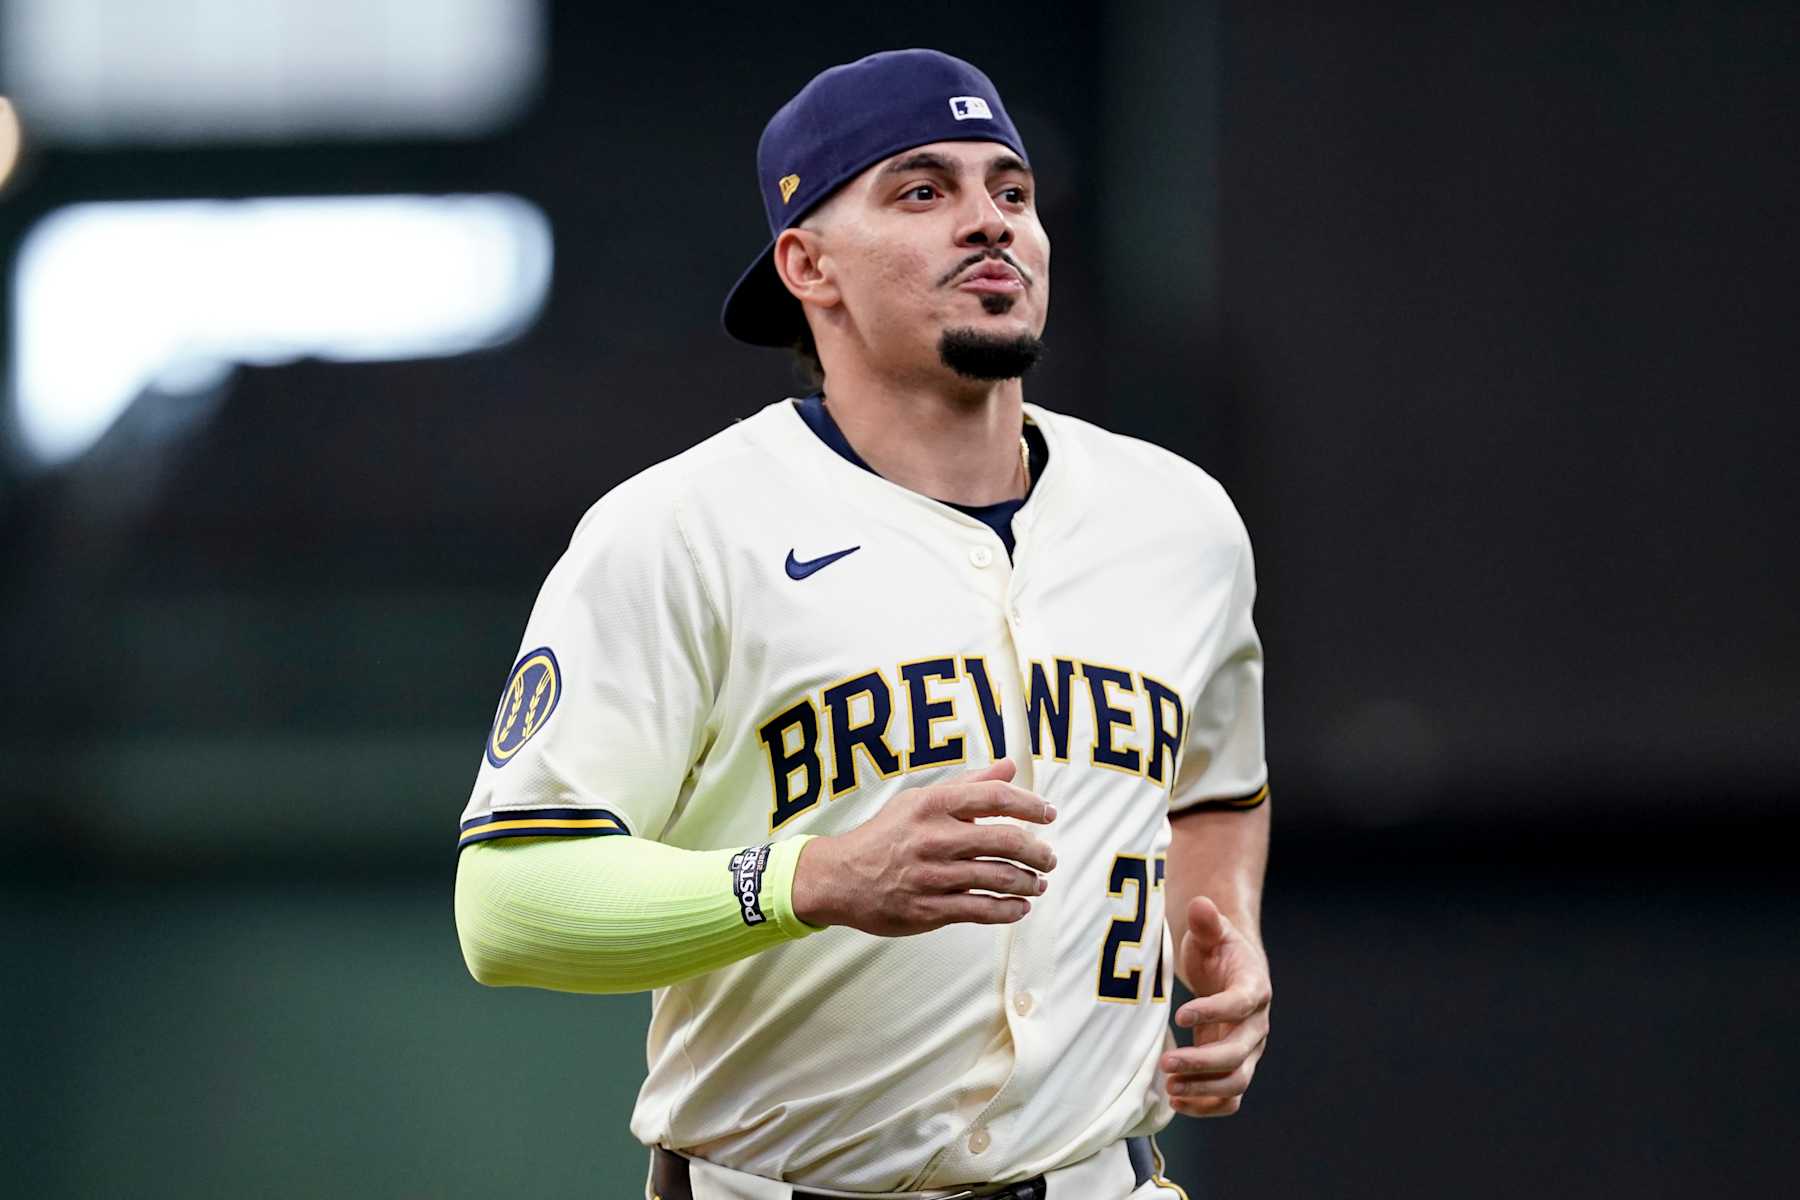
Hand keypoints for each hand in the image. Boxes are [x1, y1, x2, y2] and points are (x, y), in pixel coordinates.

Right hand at [790, 758, 1056, 935]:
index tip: (1048, 813)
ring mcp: (932, 875)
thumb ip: (969, 785)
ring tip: (1038, 883)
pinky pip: (981, 910)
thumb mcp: (921, 800)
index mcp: (933, 805)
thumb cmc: (886, 836)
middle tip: (1048, 857)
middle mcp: (934, 837)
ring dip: (1028, 882)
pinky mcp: (929, 909)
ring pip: (999, 878)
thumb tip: (1009, 766)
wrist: (840, 877)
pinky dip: (1009, 910)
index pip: (995, 797)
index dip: (1030, 804)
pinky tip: (1020, 907)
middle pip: (1006, 840)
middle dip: (1038, 851)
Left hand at [1162, 895, 1270, 1117]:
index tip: (1179, 1015)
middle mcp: (1256, 1024)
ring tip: (1169, 1089)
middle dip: (1202, 1062)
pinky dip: (1207, 1105)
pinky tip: (1177, 1103)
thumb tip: (1201, 904)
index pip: (1240, 1004)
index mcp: (1253, 987)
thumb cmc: (1216, 949)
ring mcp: (1247, 1050)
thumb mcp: (1209, 932)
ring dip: (1203, 1089)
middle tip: (1165, 1063)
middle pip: (1239, 1053)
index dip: (1214, 1012)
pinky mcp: (1234, 1067)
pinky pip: (1229, 1097)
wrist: (1227, 970)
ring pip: (1236, 1081)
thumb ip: (1206, 922)